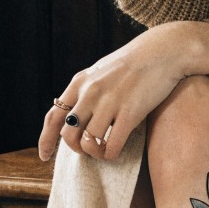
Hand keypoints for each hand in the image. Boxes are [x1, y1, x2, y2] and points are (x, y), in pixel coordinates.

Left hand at [38, 21, 208, 162]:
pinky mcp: (130, 112)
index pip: (54, 116)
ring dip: (94, 153)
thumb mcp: (102, 72)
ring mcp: (110, 102)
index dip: (46, 140)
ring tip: (103, 151)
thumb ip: (87, 91)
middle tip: (88, 150)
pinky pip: (111, 145)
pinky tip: (115, 152)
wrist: (164, 51)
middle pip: (68, 133)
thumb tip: (75, 115)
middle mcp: (91, 92)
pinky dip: (110, 154)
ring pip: (89, 142)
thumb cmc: (135, 63)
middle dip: (75, 148)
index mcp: (80, 83)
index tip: (44, 156)